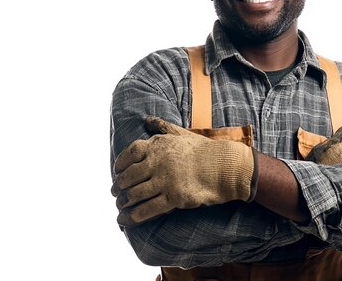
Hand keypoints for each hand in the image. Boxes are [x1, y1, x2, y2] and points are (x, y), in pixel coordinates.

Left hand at [111, 117, 257, 225]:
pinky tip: (127, 220)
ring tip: (121, 207)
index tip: (117, 172)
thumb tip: (147, 120)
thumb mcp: (182, 134)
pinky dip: (133, 216)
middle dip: (118, 187)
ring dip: (124, 203)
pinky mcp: (174, 197)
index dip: (120, 165)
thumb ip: (162, 127)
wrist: (225, 167)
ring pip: (134, 194)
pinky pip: (147, 209)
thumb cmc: (204, 150)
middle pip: (128, 176)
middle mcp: (158, 161)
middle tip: (115, 193)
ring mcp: (166, 180)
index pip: (129, 153)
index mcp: (158, 144)